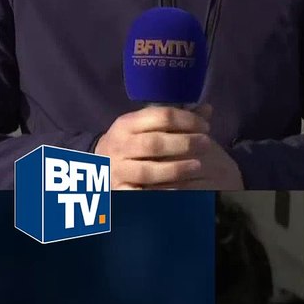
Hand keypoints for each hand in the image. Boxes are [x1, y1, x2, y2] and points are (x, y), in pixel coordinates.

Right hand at [94, 104, 242, 189]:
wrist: (96, 165)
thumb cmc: (131, 142)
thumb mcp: (145, 126)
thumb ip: (175, 119)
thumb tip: (207, 109)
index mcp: (127, 123)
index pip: (161, 116)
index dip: (188, 120)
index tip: (205, 126)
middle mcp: (119, 145)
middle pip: (154, 143)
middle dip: (184, 143)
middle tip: (206, 144)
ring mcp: (116, 170)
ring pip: (147, 171)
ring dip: (176, 169)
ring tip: (197, 165)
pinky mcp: (117, 191)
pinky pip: (139, 195)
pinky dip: (159, 193)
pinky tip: (178, 190)